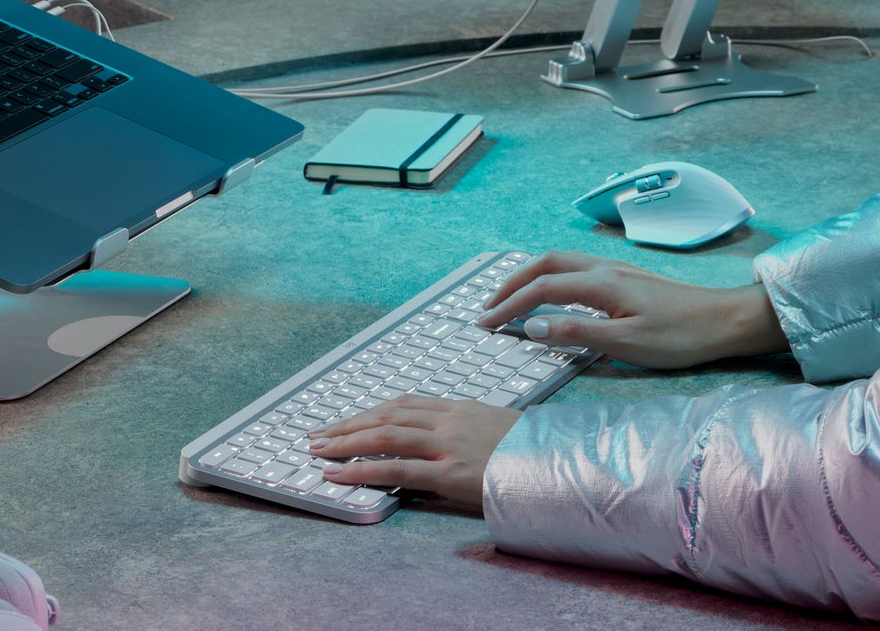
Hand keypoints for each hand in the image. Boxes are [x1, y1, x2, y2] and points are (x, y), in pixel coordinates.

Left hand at [307, 396, 521, 508]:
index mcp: (461, 408)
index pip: (404, 404)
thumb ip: (466, 433)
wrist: (562, 463)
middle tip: (317, 436)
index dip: (369, 412)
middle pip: (387, 415)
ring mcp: (449, 444)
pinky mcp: (451, 472)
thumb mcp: (498, 431)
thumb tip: (438, 449)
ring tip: (318, 451)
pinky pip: (398, 469)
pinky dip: (363, 470)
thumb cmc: (535, 452)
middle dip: (347, 425)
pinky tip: (339, 474)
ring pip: (385, 435)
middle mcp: (450, 420)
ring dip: (345, 442)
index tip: (344, 421)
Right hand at [478, 250, 787, 368]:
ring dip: (530, 276)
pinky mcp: (627, 278)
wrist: (725, 321)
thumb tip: (532, 327)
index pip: (541, 289)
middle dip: (512, 282)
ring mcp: (617, 270)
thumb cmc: (680, 337)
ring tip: (511, 296)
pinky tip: (553, 293)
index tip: (484, 324)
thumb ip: (577, 333)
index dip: (509, 305)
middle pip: (545, 263)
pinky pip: (576, 268)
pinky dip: (551, 276)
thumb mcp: (626, 343)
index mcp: (600, 283)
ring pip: (561, 261)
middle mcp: (604, 268)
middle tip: (488, 305)